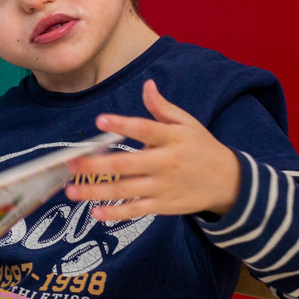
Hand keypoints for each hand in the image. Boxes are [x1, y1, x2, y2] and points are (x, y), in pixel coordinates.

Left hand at [65, 79, 240, 220]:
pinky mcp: (162, 206)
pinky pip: (135, 210)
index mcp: (171, 138)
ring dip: (96, 191)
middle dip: (96, 165)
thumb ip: (162, 108)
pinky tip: (95, 212)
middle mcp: (165, 163)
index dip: (123, 124)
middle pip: (127, 164)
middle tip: (71, 164)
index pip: (145, 129)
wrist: (228, 182)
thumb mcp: (187, 123)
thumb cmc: (201, 147)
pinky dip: (115, 213)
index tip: (100, 120)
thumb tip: (146, 85)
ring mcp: (163, 187)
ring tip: (71, 190)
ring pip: (126, 190)